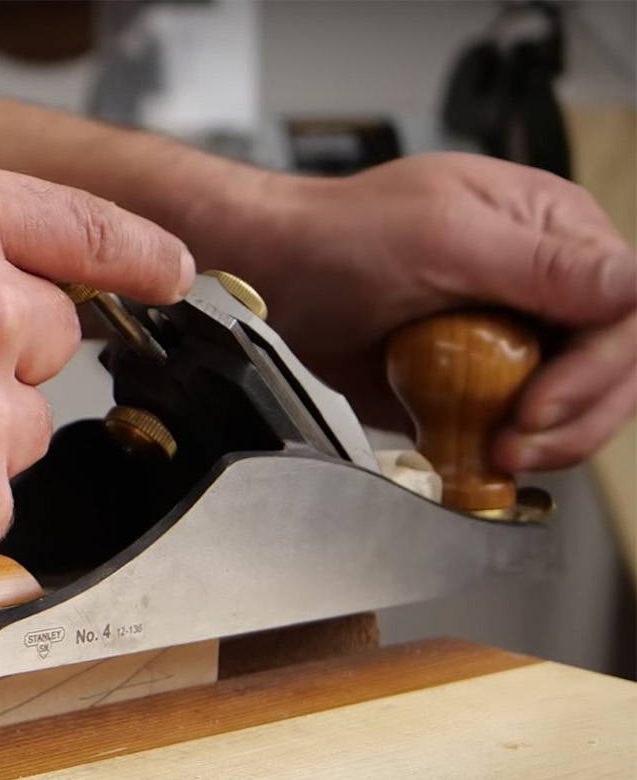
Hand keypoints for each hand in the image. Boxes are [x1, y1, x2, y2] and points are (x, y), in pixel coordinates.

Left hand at [251, 153, 635, 470]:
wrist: (271, 278)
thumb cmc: (338, 236)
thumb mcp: (442, 237)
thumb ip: (540, 265)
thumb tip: (631, 284)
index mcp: (554, 230)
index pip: (626, 307)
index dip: (600, 366)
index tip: (543, 403)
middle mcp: (545, 284)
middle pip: (614, 365)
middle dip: (578, 415)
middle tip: (518, 443)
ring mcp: (513, 337)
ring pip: (574, 404)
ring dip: (548, 441)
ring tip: (498, 454)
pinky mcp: (476, 383)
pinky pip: (518, 427)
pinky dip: (505, 450)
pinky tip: (479, 458)